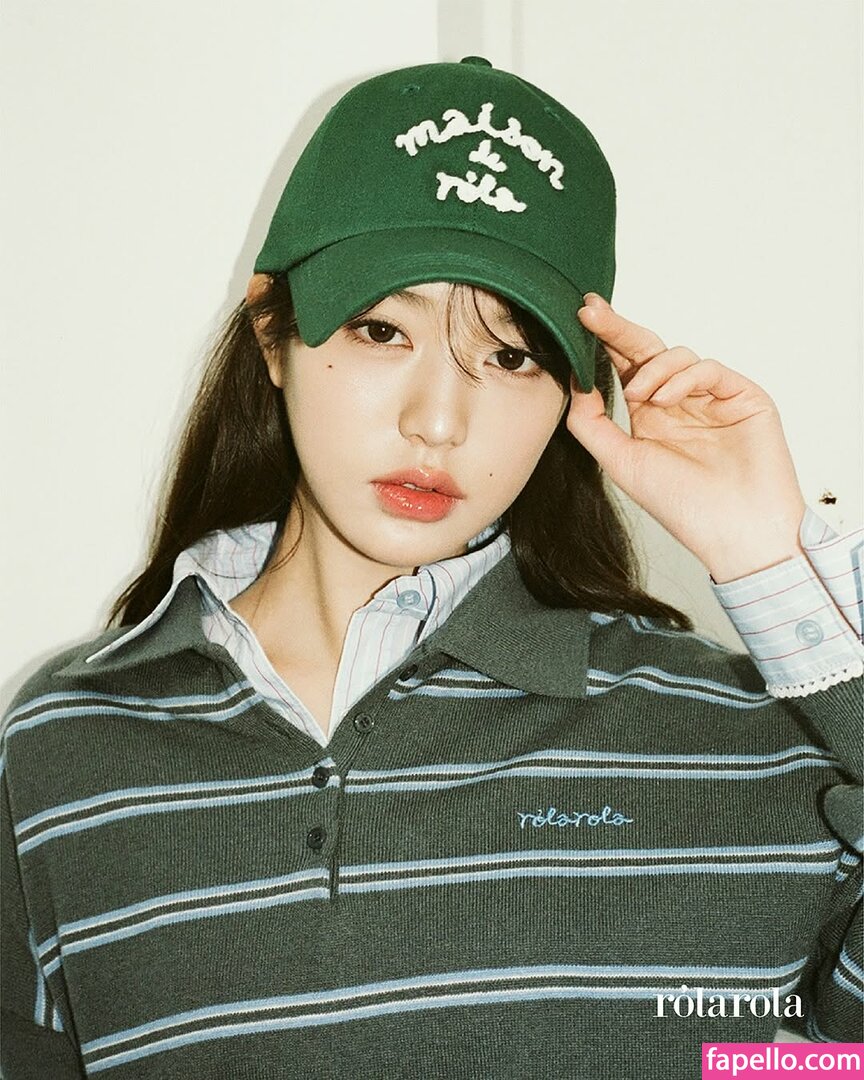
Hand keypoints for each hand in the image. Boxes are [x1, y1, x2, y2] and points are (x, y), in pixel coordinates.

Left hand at [567, 294, 805, 582]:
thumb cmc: (682, 506)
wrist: (733, 531)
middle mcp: (680, 401)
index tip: (578, 316)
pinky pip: (708, 368)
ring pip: (677, 355)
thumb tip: (574, 382)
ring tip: (640, 397)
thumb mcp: (622, 463)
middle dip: (617, 329)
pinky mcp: (743, 395)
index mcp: (651, 416)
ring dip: (651, 370)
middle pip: (648, 350)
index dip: (603, 340)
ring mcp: (712, 397)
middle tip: (592, 311)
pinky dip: (683, 378)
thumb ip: (592, 423)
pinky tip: (665, 400)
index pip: (625, 367)